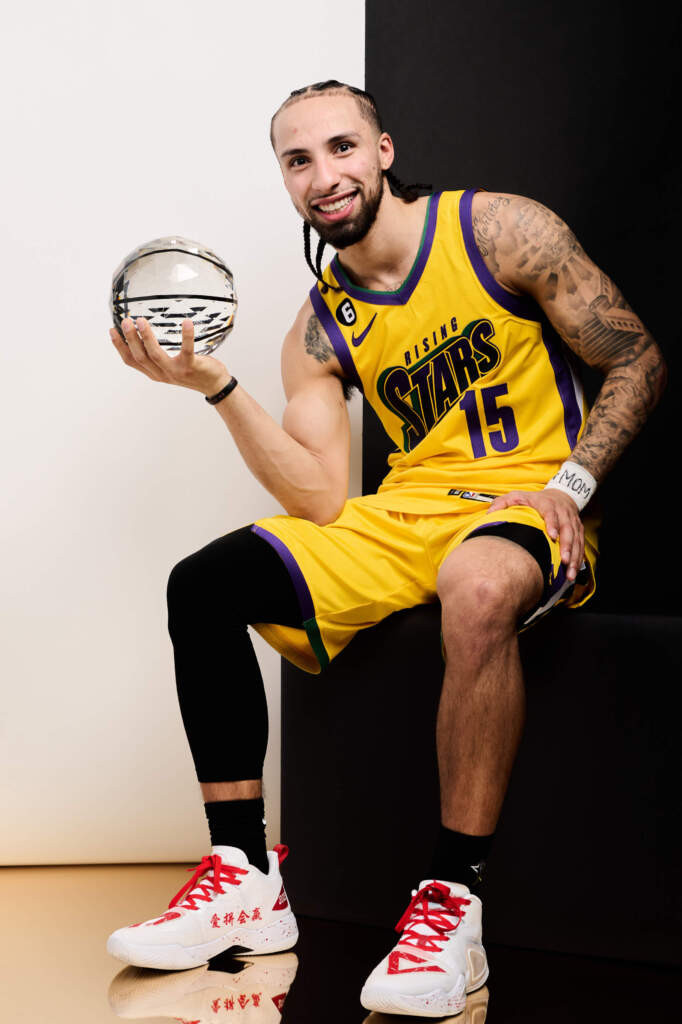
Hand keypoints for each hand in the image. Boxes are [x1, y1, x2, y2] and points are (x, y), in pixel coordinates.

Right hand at [110, 317, 230, 396]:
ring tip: (141, 320)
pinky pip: (187, 350)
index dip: (120, 347)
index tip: (112, 330)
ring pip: (155, 354)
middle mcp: (162, 374)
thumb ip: (157, 355)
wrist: (214, 385)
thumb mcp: (169, 365)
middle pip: (140, 357)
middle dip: (131, 338)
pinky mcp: (191, 367)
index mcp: (154, 373)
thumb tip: (144, 335)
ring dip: (147, 337)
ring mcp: (176, 371)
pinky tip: (187, 322)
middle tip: (126, 321)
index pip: (131, 361)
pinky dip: (187, 335)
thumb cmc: (192, 370)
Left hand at [487, 489, 583, 580]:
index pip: (551, 513)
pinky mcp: (578, 530)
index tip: (552, 535)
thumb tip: (490, 513)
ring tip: (570, 572)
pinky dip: (579, 558)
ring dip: (574, 556)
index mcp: (547, 505)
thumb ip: (503, 502)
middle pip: (567, 529)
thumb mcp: (518, 495)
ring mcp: (572, 522)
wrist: (562, 495)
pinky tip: (574, 570)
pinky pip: (581, 545)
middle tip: (564, 560)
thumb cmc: (537, 499)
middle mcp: (562, 513)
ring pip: (576, 539)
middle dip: (567, 546)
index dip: (553, 524)